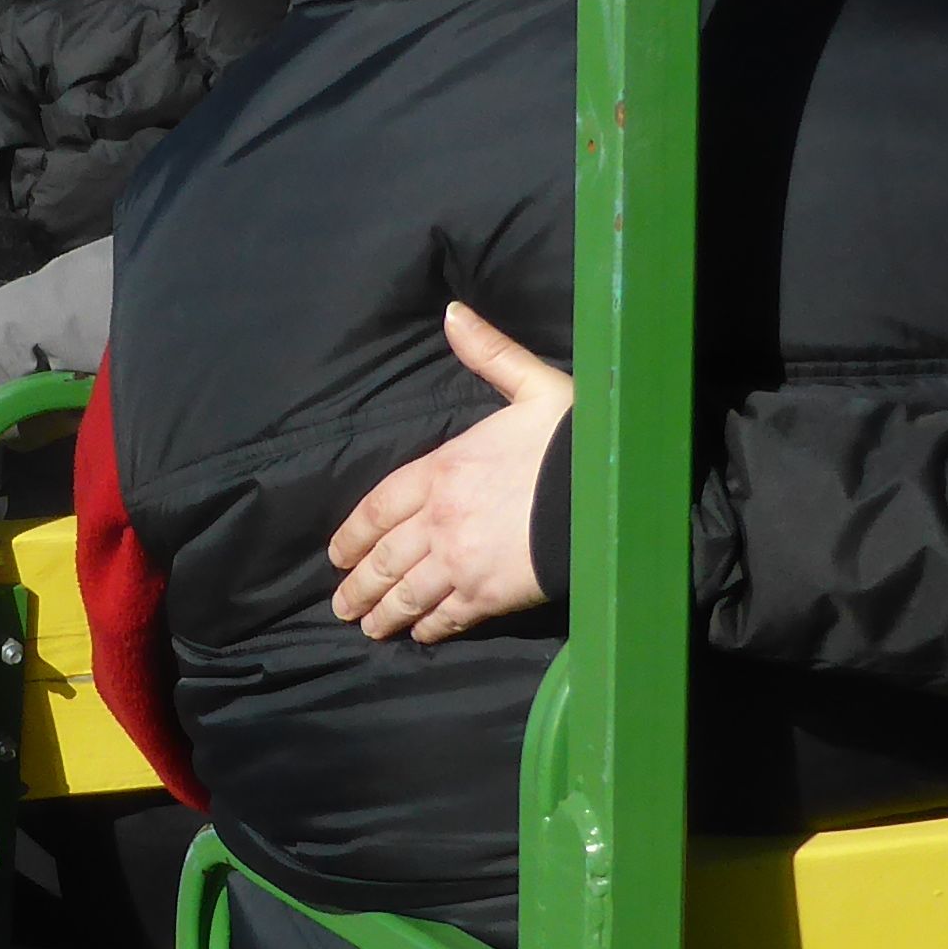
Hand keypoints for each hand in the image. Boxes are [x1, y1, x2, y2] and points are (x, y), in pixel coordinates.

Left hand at [327, 305, 572, 642]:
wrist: (610, 493)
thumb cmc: (572, 438)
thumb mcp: (532, 384)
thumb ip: (488, 353)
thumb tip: (451, 312)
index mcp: (441, 468)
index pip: (378, 506)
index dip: (353, 535)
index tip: (337, 555)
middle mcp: (439, 519)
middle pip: (384, 559)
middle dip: (359, 586)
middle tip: (342, 608)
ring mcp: (460, 561)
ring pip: (407, 594)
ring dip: (383, 614)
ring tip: (368, 627)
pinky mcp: (488, 595)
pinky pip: (447, 616)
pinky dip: (429, 628)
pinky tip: (420, 636)